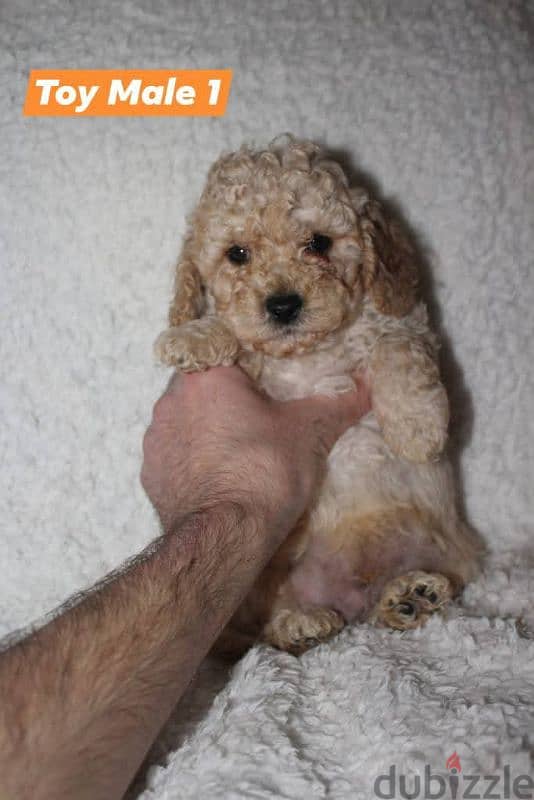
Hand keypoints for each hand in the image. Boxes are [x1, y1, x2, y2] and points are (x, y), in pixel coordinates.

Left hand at [141, 366, 370, 539]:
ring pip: (184, 420)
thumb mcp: (311, 431)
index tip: (264, 383)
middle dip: (226, 399)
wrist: (226, 534)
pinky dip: (191, 461)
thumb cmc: (266, 470)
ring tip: (237, 452)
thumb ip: (338, 403)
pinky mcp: (150, 472)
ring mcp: (156, 436)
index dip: (246, 366)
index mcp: (207, 375)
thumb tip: (369, 388)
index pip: (223, 350)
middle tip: (257, 419)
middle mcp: (172, 398)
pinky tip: (216, 477)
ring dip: (206, 429)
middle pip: (202, 386)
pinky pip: (173, 454)